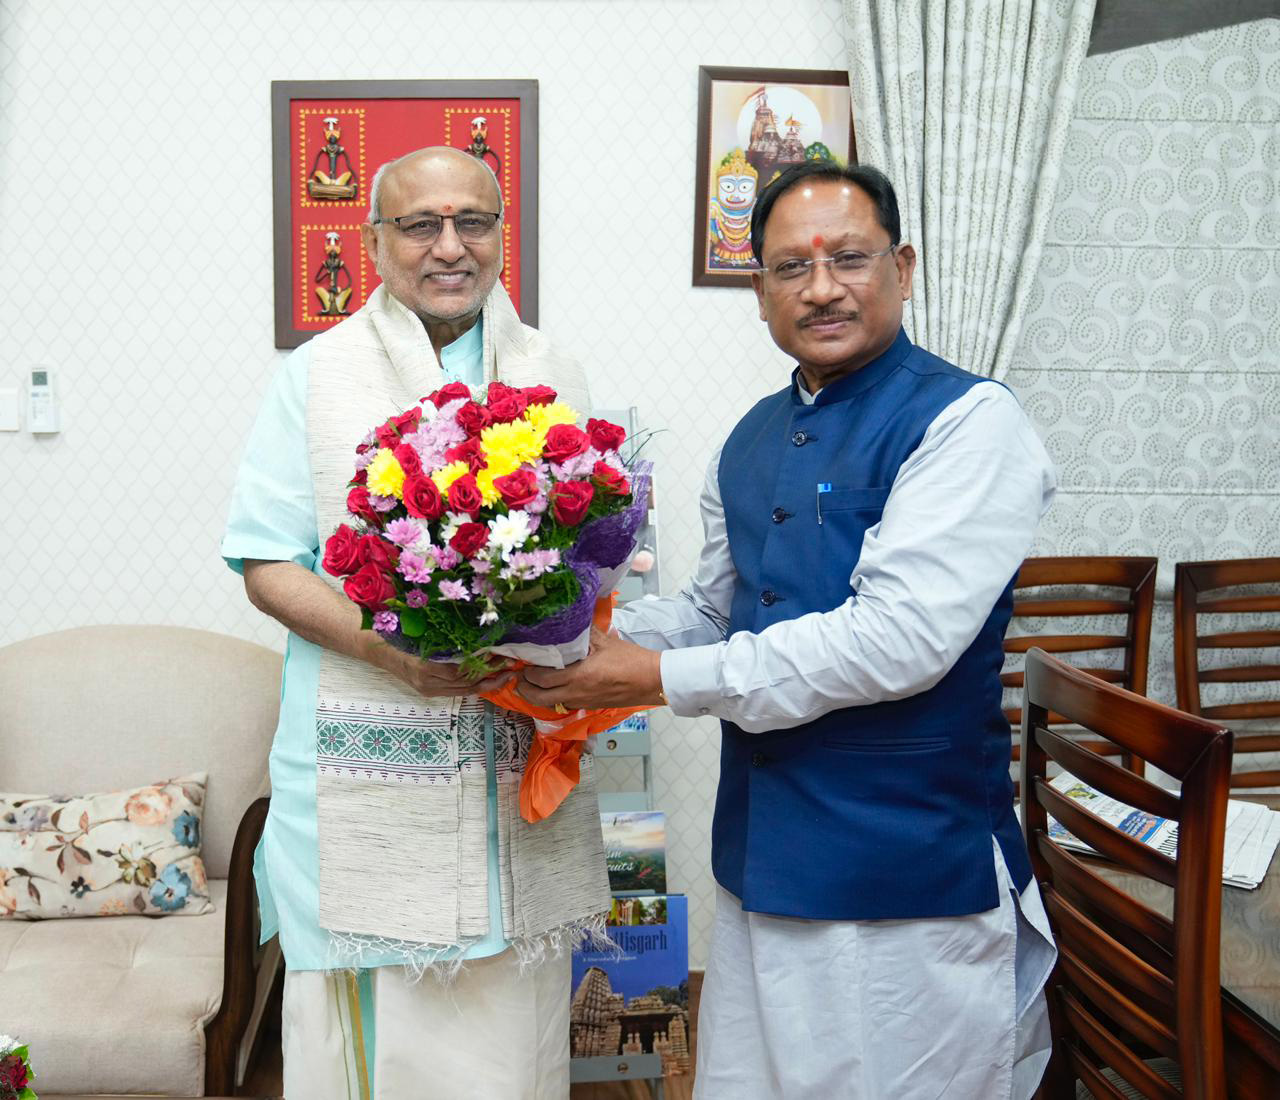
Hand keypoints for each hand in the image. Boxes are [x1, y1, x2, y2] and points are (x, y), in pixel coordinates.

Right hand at [376, 644, 513, 698]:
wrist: (377, 648)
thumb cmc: (400, 635)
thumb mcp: (422, 632)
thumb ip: (447, 640)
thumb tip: (478, 637)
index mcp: (424, 667)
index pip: (459, 672)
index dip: (480, 664)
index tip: (496, 652)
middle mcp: (426, 682)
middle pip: (464, 683)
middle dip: (490, 675)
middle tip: (509, 663)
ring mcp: (427, 689)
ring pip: (463, 690)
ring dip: (486, 682)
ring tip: (505, 673)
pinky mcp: (428, 691)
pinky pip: (456, 691)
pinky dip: (473, 685)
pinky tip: (488, 679)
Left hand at [517, 628, 663, 709]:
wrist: (650, 681)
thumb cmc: (630, 659)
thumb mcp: (605, 641)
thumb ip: (583, 633)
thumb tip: (569, 622)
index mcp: (578, 676)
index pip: (542, 679)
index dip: (528, 673)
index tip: (522, 663)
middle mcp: (576, 692)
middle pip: (540, 698)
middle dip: (525, 689)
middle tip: (519, 679)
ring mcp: (582, 702)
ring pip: (550, 705)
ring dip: (537, 697)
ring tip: (530, 686)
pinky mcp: (590, 706)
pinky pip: (564, 705)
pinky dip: (553, 699)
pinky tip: (553, 690)